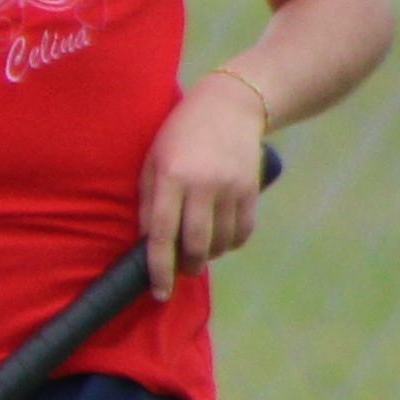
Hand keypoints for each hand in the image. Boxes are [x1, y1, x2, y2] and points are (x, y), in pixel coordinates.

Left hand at [139, 76, 270, 290]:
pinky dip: (231, 243)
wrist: (230, 105)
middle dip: (187, 266)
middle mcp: (202, 186)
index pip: (162, 234)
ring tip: (199, 251)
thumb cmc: (179, 135)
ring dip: (209, 255)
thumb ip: (149, 202)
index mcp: (171, 178)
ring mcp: (230, 188)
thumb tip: (149, 242)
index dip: (158, 268)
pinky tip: (221, 240)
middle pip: (196, 244)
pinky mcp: (251, 190)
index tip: (159, 293)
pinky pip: (243, 231)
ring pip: (222, 242)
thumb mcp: (152, 161)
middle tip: (181, 271)